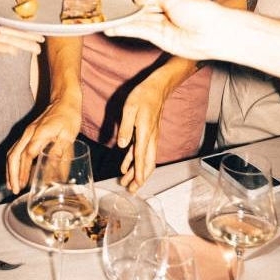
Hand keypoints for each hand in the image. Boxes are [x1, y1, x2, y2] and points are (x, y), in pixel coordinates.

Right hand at [5, 99, 82, 193]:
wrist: (64, 100)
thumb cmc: (69, 116)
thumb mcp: (68, 134)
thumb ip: (59, 150)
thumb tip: (53, 168)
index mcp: (39, 134)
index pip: (27, 155)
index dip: (24, 171)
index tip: (23, 184)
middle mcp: (29, 134)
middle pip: (14, 155)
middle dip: (12, 174)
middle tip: (14, 189)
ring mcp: (27, 133)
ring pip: (12, 153)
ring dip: (10, 170)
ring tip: (12, 185)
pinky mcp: (28, 134)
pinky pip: (16, 149)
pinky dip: (14, 162)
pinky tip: (16, 171)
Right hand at [105, 0, 236, 61]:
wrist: (212, 33)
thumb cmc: (200, 11)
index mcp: (170, 0)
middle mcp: (165, 14)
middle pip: (141, 12)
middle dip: (126, 11)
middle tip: (107, 10)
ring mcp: (162, 27)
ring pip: (138, 23)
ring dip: (122, 22)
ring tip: (104, 21)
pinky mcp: (159, 39)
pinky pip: (140, 33)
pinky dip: (127, 30)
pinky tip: (114, 29)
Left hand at [116, 74, 169, 191]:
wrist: (157, 88)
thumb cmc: (143, 96)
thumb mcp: (130, 109)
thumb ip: (125, 128)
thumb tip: (122, 145)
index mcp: (145, 134)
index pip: (142, 158)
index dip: (139, 173)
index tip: (137, 186)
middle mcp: (150, 139)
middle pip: (147, 164)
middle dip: (139, 179)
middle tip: (131, 191)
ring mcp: (151, 137)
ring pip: (145, 160)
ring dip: (136, 172)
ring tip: (126, 183)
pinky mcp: (148, 134)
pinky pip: (142, 152)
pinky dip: (134, 161)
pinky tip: (125, 167)